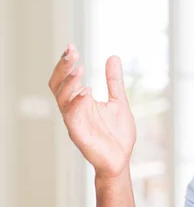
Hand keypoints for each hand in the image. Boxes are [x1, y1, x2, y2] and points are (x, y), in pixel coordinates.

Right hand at [48, 44, 135, 177]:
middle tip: (71, 52)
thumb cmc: (118, 134)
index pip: (67, 78)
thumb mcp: (119, 101)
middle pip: (57, 85)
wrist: (122, 160)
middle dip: (62, 68)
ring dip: (69, 82)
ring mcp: (75, 121)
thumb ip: (114, 81)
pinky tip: (86, 91)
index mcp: (81, 101)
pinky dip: (77, 102)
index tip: (71, 46)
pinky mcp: (78, 133)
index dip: (66, 63)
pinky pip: (72, 116)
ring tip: (79, 68)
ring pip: (61, 98)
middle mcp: (74, 109)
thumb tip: (113, 57)